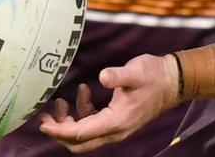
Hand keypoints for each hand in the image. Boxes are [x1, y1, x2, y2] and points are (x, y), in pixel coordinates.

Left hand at [38, 54, 179, 153]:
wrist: (172, 82)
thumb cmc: (154, 75)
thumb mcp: (136, 71)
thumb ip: (118, 75)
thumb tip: (101, 77)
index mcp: (116, 122)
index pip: (80, 133)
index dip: (59, 130)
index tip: (42, 123)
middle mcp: (114, 131)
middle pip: (78, 142)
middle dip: (59, 131)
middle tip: (45, 116)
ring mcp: (115, 128)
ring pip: (84, 136)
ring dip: (68, 123)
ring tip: (60, 101)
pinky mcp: (116, 121)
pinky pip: (92, 125)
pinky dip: (82, 113)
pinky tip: (83, 92)